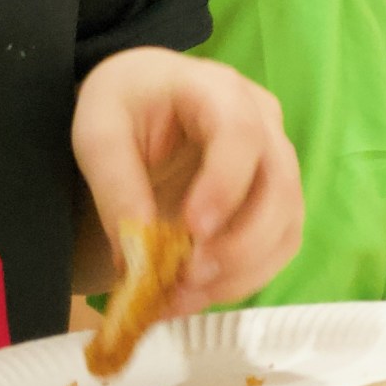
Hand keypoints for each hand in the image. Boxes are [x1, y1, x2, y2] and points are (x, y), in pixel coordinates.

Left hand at [74, 48, 302, 309]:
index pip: (240, 133)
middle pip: (279, 185)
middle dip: (239, 245)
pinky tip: (197, 293)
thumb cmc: (124, 104)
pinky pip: (278, 244)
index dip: (225, 185)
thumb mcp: (99, 134)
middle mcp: (262, 122)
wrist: (145, 96)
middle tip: (186, 278)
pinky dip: (243, 278)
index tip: (191, 230)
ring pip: (286, 223)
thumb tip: (137, 258)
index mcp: (217, 89)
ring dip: (242, 271)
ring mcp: (275, 159)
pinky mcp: (275, 196)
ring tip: (182, 296)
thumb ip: (117, 189)